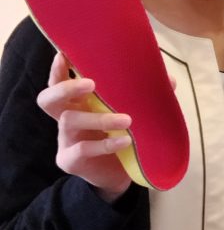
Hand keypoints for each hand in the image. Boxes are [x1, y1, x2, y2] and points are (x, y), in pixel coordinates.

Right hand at [36, 52, 132, 202]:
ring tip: (126, 119)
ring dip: (99, 118)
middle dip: (65, 88)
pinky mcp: (70, 160)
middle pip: (48, 99)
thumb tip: (169, 79)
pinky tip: (124, 140)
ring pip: (68, 121)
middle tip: (91, 84)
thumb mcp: (132, 113)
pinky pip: (81, 149)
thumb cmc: (122, 134)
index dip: (58, 69)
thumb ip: (144, 95)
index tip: (64, 55)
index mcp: (78, 101)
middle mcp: (66, 117)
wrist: (119, 174)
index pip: (59, 81)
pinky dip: (105, 144)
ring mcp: (65, 139)